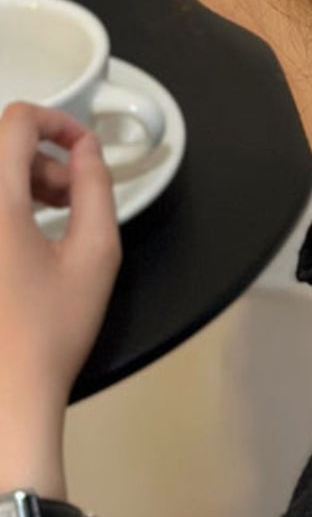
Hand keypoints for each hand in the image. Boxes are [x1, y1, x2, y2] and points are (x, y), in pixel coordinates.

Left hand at [0, 102, 121, 414]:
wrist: (6, 394)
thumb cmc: (52, 329)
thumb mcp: (96, 253)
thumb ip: (97, 188)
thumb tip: (89, 151)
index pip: (16, 122)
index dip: (58, 122)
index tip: (85, 149)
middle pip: (1, 150)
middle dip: (45, 161)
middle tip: (75, 199)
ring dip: (26, 183)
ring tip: (57, 220)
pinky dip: (9, 207)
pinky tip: (28, 238)